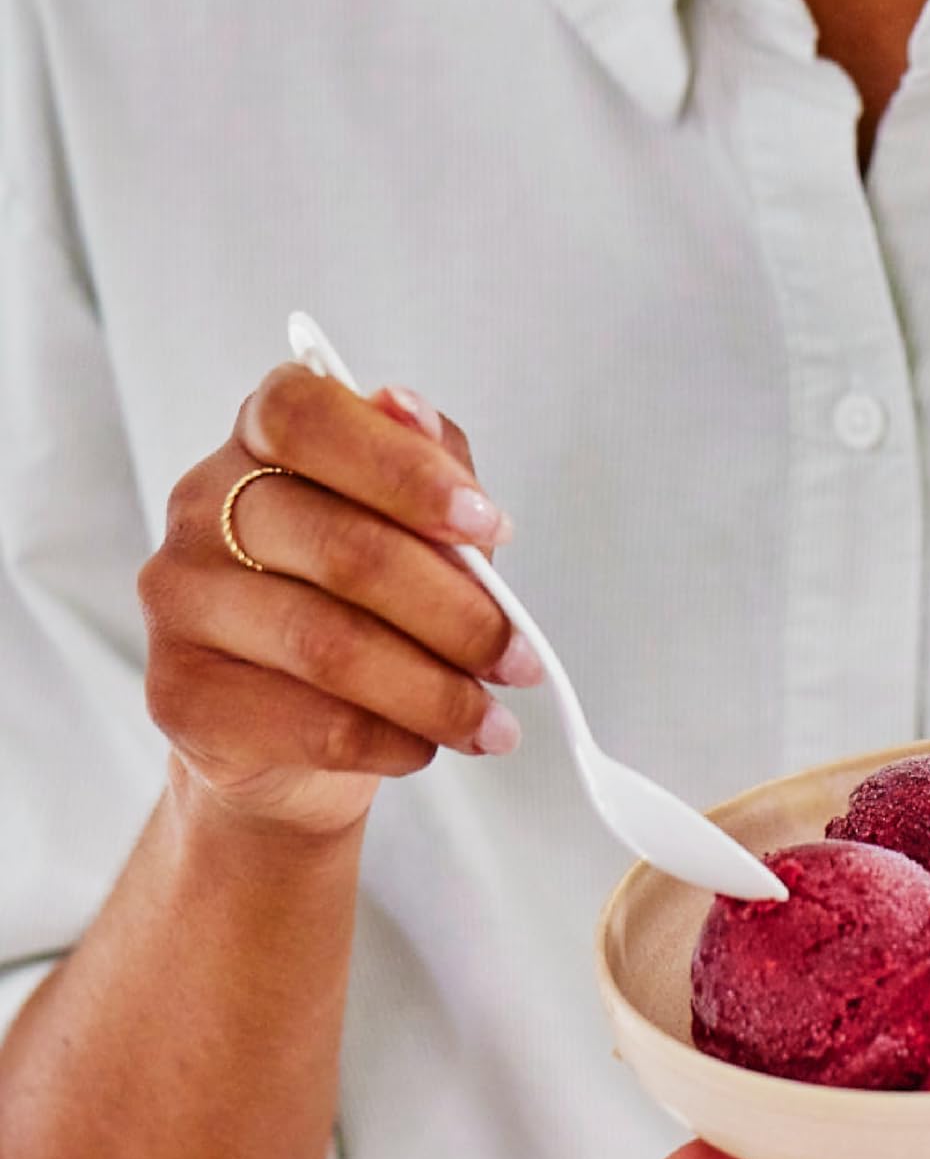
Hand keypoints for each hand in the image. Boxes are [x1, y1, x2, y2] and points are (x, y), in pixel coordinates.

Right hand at [137, 361, 539, 841]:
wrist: (285, 729)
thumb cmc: (361, 596)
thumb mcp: (413, 518)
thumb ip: (428, 464)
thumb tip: (414, 413)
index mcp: (260, 437)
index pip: (307, 416)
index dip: (406, 468)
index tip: (490, 524)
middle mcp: (201, 506)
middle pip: (341, 548)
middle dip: (456, 613)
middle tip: (521, 658)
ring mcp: (181, 599)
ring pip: (329, 646)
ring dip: (436, 693)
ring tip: (494, 722)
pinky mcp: (179, 694)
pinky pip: (310, 723)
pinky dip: (391, 739)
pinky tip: (426, 745)